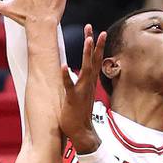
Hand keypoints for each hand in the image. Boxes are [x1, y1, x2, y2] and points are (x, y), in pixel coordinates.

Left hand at [60, 25, 106, 152]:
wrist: (82, 133)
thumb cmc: (79, 115)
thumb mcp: (81, 95)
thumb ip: (80, 83)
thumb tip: (74, 72)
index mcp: (90, 83)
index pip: (95, 61)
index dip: (97, 46)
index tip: (97, 32)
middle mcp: (88, 84)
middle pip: (94, 60)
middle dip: (94, 43)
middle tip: (93, 28)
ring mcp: (82, 91)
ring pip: (86, 69)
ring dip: (87, 54)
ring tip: (88, 39)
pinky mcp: (72, 99)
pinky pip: (69, 86)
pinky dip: (67, 76)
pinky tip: (65, 66)